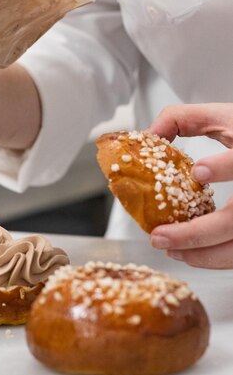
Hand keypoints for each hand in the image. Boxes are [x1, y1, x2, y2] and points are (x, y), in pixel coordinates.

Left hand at [148, 103, 232, 267]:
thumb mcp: (223, 116)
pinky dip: (215, 258)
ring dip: (202, 255)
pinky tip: (190, 254)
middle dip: (196, 234)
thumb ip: (183, 118)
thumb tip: (150, 135)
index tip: (198, 171)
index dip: (225, 167)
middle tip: (159, 236)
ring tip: (170, 250)